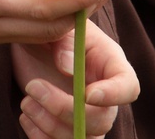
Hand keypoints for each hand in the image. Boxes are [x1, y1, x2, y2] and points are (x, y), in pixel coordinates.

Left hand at [12, 19, 139, 137]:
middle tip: (33, 87)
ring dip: (51, 127)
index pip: (128, 87)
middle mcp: (103, 95)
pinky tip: (26, 117)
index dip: (113, 96)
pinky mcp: (66, 128)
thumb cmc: (50, 30)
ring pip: (83, 138)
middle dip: (65, 110)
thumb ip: (65, 42)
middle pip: (101, 120)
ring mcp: (86, 116)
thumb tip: (68, 69)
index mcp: (110, 64)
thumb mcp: (57, 26)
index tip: (87, 94)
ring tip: (26, 102)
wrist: (32, 45)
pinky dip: (41, 138)